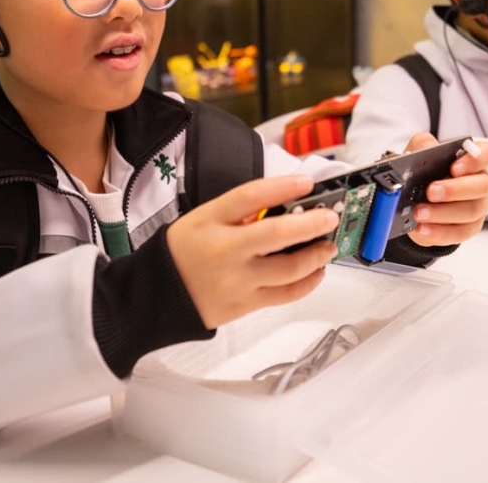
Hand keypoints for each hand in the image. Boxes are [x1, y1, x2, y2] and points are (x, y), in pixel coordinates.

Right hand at [167, 175, 338, 329]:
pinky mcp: (245, 304)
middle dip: (312, 224)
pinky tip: (316, 271)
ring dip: (316, 255)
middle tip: (330, 217)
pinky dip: (307, 282)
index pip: (251, 196)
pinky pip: (285, 294)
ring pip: (288, 269)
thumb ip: (239, 212)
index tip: (307, 182)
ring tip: (328, 245)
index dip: (283, 186)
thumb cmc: (182, 253)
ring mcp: (237, 280)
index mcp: (211, 221)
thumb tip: (285, 205)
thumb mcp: (202, 219)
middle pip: (276, 234)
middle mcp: (225, 251)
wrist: (157, 295)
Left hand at [403, 133, 487, 246]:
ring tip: (419, 212)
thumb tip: (427, 148)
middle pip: (482, 186)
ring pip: (471, 211)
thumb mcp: (417, 153)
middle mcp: (480, 183)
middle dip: (455, 189)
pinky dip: (440, 232)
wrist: (415, 202)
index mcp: (472, 160)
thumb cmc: (424, 173)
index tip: (455, 167)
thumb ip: (422, 144)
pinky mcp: (468, 228)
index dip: (477, 159)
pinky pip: (460, 233)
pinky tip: (422, 228)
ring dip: (442, 212)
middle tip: (431, 191)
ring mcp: (477, 207)